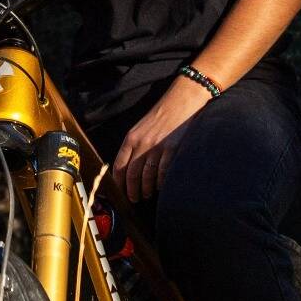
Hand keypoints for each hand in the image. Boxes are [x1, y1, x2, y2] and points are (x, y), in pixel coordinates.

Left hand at [110, 78, 213, 202]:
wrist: (182, 101)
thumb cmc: (162, 115)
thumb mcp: (141, 127)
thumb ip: (134, 145)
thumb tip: (127, 167)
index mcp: (131, 138)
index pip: (119, 165)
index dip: (118, 182)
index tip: (119, 192)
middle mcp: (142, 143)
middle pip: (132, 174)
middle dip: (131, 190)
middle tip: (133, 199)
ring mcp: (157, 147)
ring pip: (147, 176)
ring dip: (145, 189)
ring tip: (146, 194)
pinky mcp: (172, 149)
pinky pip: (163, 172)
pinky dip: (160, 183)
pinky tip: (160, 187)